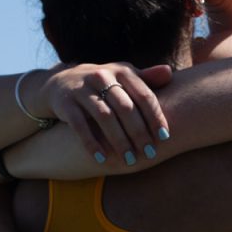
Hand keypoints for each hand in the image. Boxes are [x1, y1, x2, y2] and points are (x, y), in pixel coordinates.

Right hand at [41, 62, 172, 164]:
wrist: (61, 83)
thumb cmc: (104, 85)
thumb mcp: (123, 78)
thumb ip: (147, 79)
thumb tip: (169, 73)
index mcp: (122, 70)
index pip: (143, 95)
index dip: (155, 117)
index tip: (164, 138)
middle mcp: (102, 76)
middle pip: (125, 108)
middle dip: (139, 133)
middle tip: (149, 154)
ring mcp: (82, 89)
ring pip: (104, 117)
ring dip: (119, 141)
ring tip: (129, 160)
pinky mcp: (65, 103)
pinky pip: (79, 125)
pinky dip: (91, 144)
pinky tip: (102, 159)